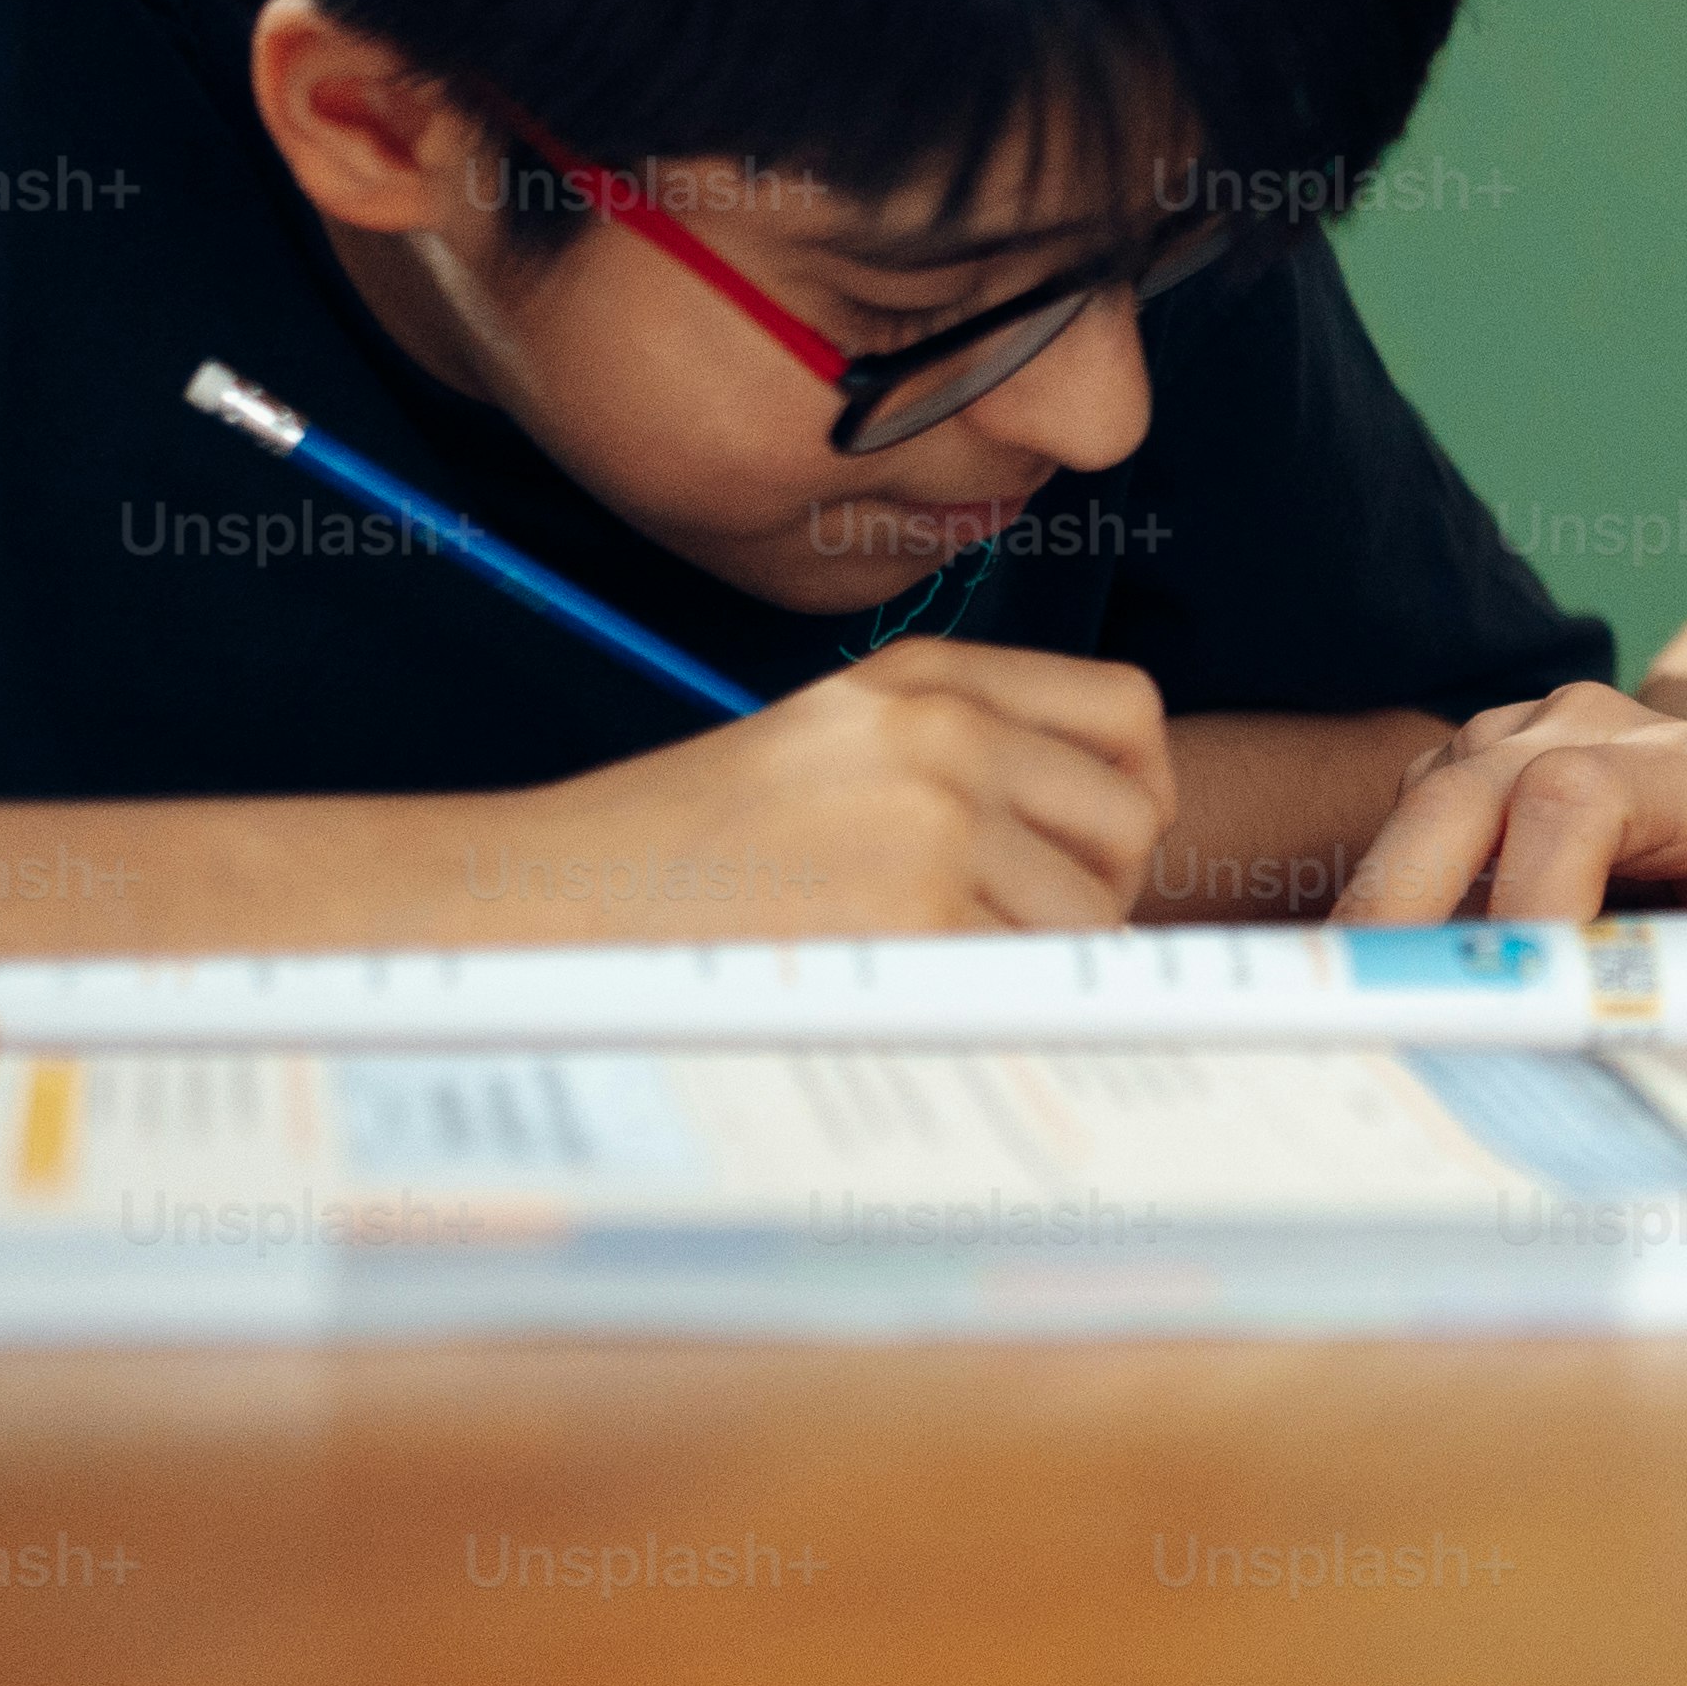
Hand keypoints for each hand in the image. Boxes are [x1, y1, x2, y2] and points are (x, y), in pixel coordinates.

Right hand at [490, 639, 1176, 935]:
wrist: (553, 905)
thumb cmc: (685, 854)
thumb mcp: (831, 749)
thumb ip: (964, 757)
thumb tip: (1123, 830)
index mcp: (921, 676)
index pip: (1126, 710)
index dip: (1132, 790)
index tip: (1094, 848)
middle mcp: (940, 729)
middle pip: (1128, 820)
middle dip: (1093, 892)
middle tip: (1004, 934)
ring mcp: (932, 819)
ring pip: (1089, 917)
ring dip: (1036, 963)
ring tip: (928, 969)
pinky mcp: (916, 919)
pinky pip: (1030, 980)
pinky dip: (992, 1008)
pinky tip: (907, 1003)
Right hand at [1334, 684, 1686, 1040]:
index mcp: (1683, 766)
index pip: (1576, 798)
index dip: (1533, 892)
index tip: (1526, 994)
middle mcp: (1581, 730)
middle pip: (1459, 796)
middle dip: (1406, 910)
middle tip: (1385, 1022)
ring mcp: (1510, 740)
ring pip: (1413, 814)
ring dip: (1387, 920)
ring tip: (1385, 1021)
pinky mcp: (1464, 774)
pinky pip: (1402, 834)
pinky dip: (1393, 913)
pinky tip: (1409, 987)